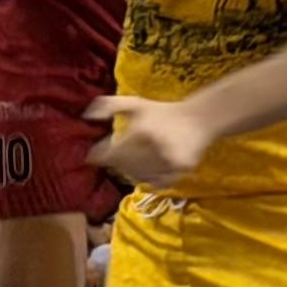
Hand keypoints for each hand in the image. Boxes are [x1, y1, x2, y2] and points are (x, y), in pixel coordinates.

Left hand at [88, 93, 210, 191]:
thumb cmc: (162, 112)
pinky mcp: (179, 171)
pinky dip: (147, 178)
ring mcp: (168, 162)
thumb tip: (87, 116)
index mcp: (140, 131)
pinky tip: (148, 167)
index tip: (93, 155)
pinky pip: (155, 183)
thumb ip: (108, 105)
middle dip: (117, 162)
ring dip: (131, 171)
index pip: (110, 154)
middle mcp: (154, 149)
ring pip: (138, 177)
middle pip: (123, 167)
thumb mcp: (135, 103)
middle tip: (117, 156)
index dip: (100, 155)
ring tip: (135, 159)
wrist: (199, 118)